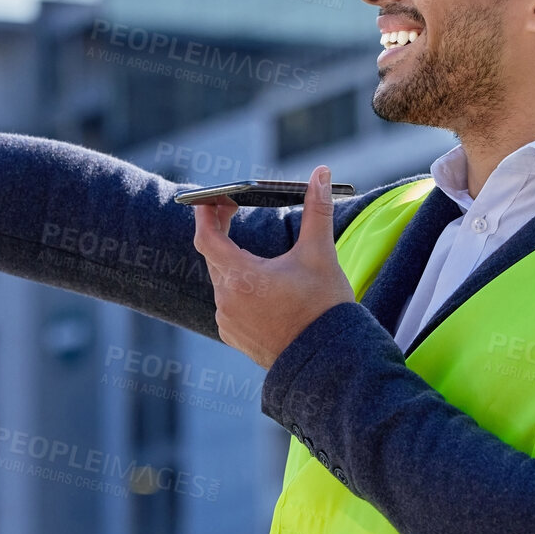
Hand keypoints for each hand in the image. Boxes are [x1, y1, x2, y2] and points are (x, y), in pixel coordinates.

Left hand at [191, 165, 354, 368]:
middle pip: (213, 256)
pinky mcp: (234, 336)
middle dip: (219, 230)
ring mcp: (227, 321)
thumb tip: (321, 173)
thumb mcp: (320, 254)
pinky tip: (253, 283)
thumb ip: (317, 209)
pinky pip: (226, 304)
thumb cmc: (324, 307)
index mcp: (241, 276)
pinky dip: (236, 288)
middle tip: (230, 210)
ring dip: (230, 261)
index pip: (206, 237)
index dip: (205, 214)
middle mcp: (226, 300)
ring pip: (220, 280)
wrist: (329, 360)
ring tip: (244, 244)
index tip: (210, 198)